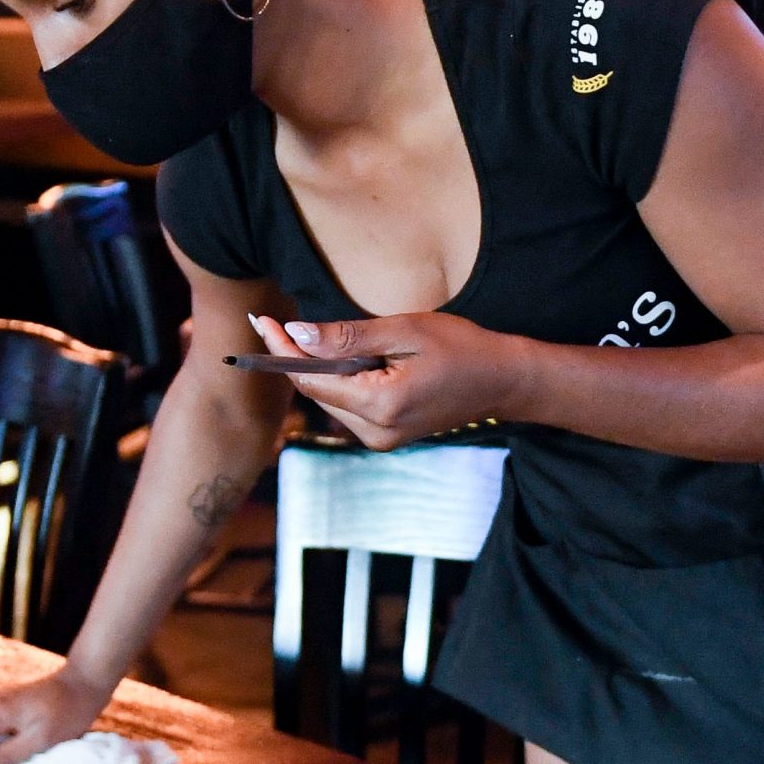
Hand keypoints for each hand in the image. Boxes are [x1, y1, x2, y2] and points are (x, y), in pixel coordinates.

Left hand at [250, 312, 523, 450]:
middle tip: (270, 324)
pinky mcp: (387, 437)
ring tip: (299, 336)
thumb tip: (297, 335)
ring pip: (329, 400)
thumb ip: (348, 338)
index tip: (260, 323)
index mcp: (380, 406)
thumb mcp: (404, 330)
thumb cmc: (462, 348)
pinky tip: (335, 358)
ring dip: (314, 370)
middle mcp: (375, 432)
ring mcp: (381, 440)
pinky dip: (336, 382)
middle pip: (315, 393)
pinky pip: (347, 407)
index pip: (311, 380)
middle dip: (292, 359)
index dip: (280, 352)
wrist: (503, 381)